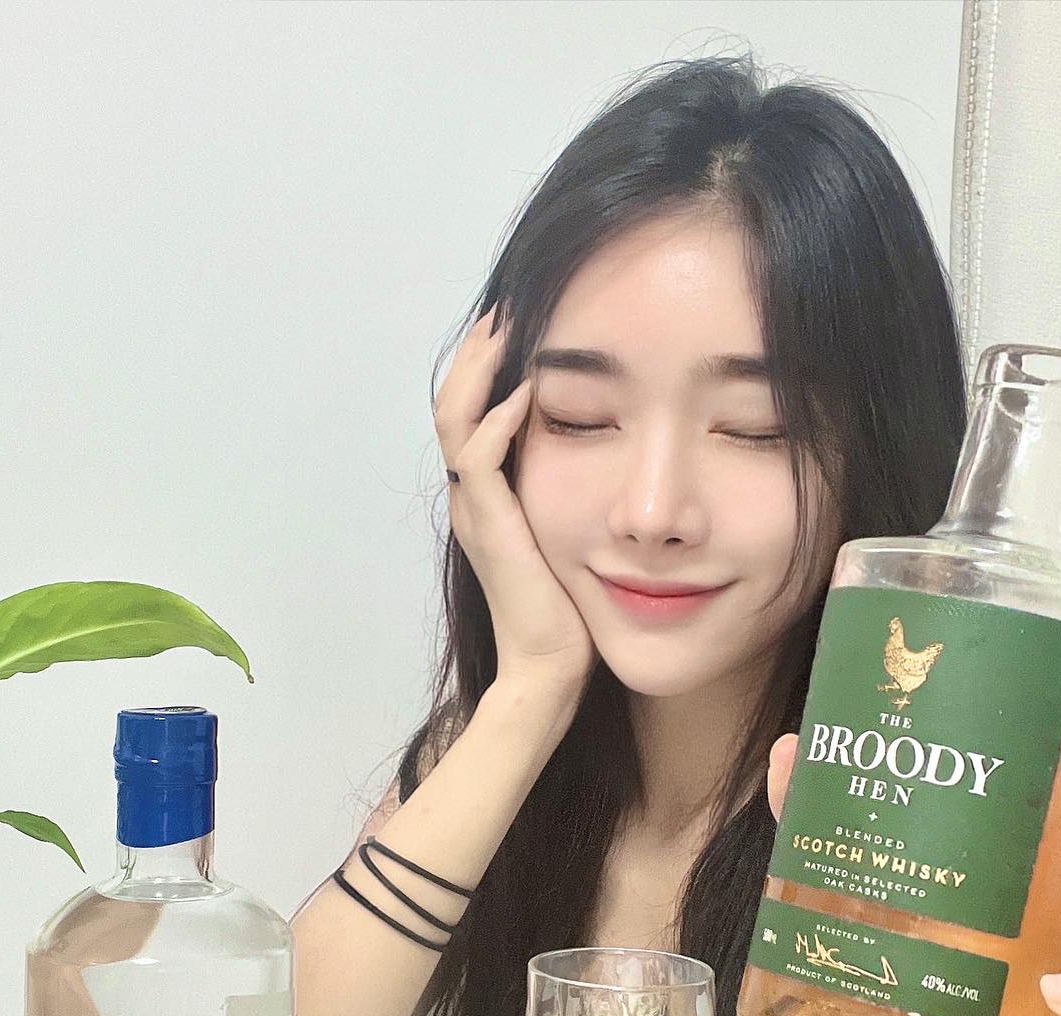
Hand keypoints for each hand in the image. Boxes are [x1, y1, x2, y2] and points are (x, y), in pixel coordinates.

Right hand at [434, 305, 595, 699]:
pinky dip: (498, 418)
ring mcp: (474, 509)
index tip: (522, 322)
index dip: (489, 366)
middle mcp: (471, 495)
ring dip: (481, 368)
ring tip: (509, 324)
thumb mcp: (569, 533)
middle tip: (509, 304)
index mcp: (486, 495)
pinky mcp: (489, 525)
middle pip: (453, 401)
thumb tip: (607, 451)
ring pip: (455, 417)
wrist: (550, 665)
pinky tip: (531, 390)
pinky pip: (478, 456)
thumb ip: (571, 491)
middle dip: (481, 351)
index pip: (472, 411)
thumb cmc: (568, 608)